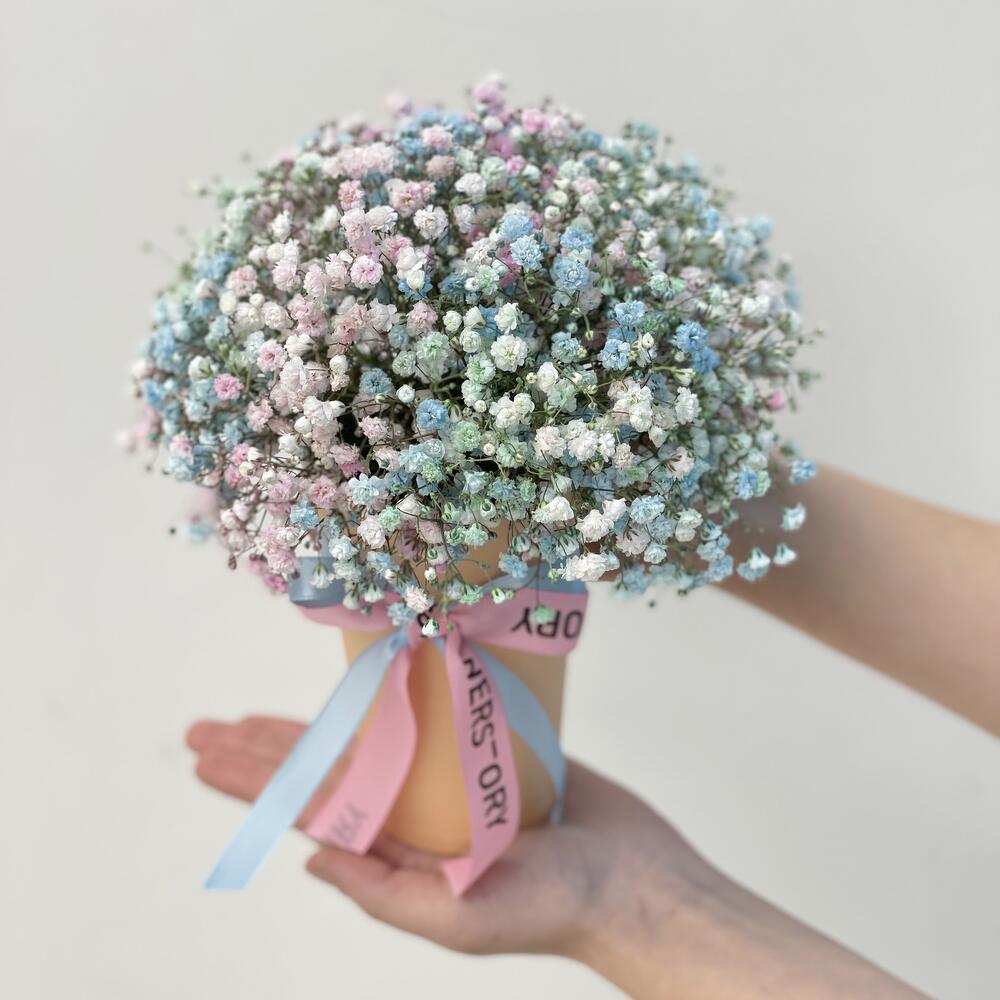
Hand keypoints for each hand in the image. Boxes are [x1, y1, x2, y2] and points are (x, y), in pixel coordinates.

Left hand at [187, 716, 926, 998]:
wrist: (639, 881)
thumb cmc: (557, 908)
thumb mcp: (463, 918)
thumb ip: (387, 893)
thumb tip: (308, 856)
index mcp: (399, 852)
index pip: (307, 807)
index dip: (254, 781)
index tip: (205, 753)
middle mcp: (413, 812)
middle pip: (324, 770)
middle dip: (264, 750)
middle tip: (206, 725)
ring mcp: (450, 777)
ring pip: (368, 739)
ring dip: (313, 724)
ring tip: (262, 713)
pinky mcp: (491, 747)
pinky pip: (434, 714)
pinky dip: (398, 694)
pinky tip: (370, 681)